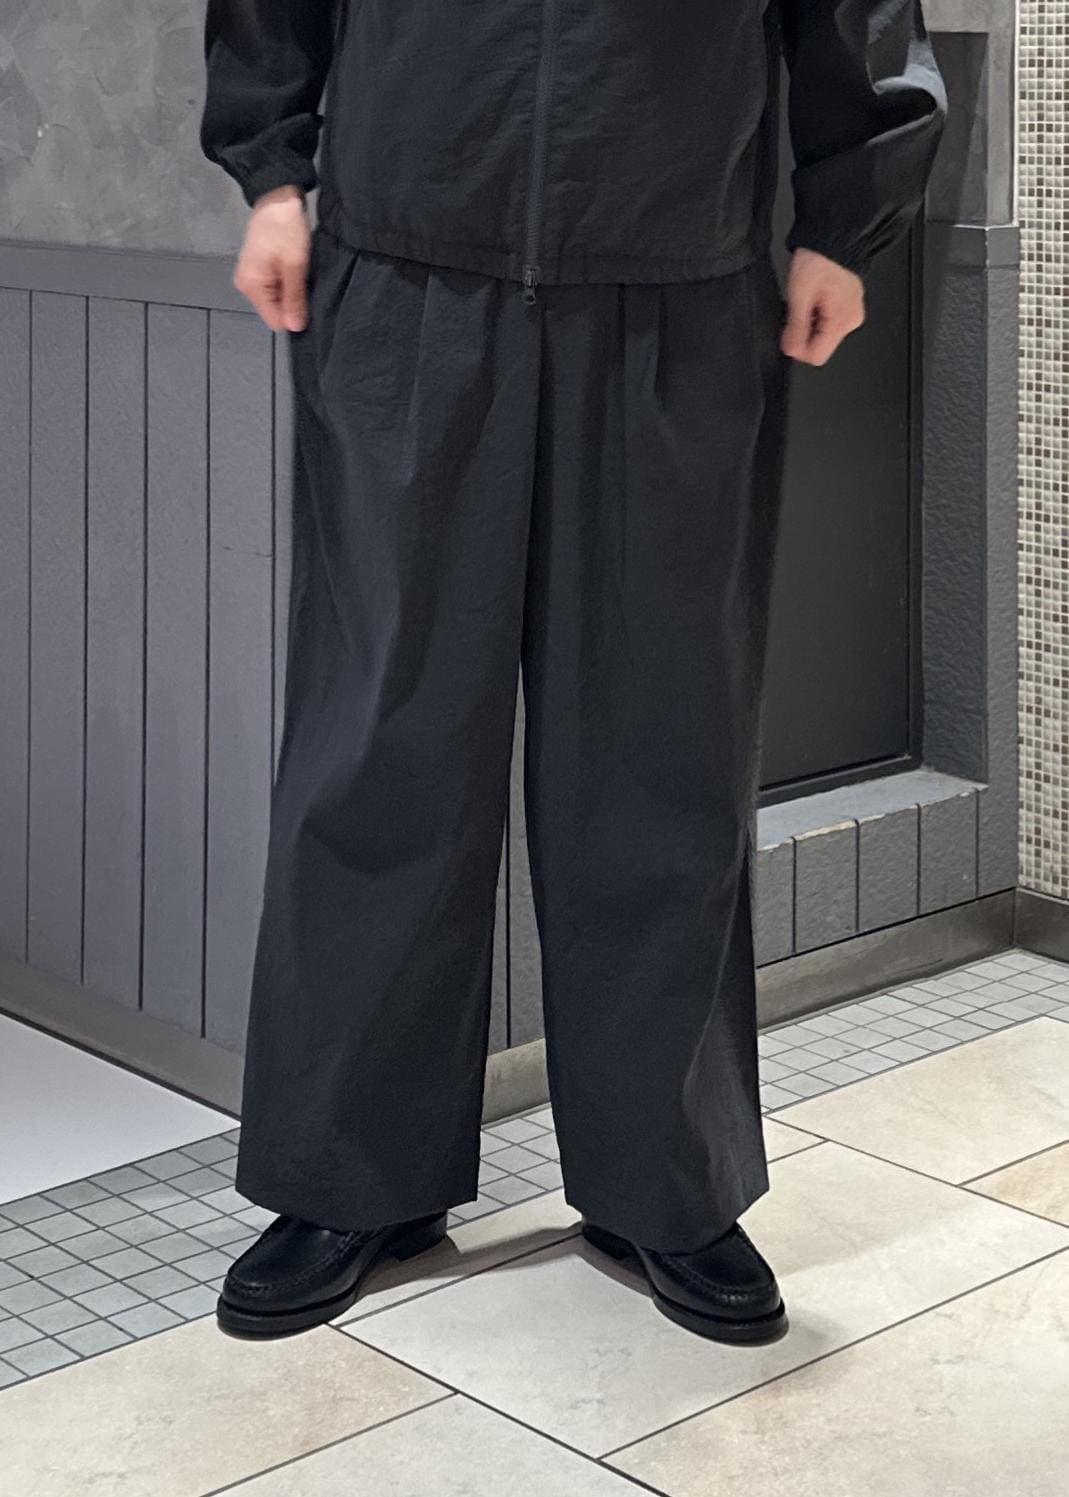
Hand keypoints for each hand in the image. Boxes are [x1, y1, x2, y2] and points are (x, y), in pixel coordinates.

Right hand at [233, 186, 311, 332]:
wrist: (277, 195)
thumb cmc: (285, 228)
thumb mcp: (294, 265)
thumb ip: (294, 298)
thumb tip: (295, 328)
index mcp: (251, 287)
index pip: (275, 321)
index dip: (294, 316)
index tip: (308, 302)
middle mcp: (247, 286)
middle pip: (275, 310)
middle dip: (293, 302)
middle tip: (305, 282)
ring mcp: (252, 276)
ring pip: (277, 298)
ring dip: (291, 291)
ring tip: (300, 272)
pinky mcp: (259, 268)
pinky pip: (276, 286)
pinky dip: (288, 281)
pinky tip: (295, 268)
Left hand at [781, 248, 864, 365]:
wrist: (834, 236)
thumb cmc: (820, 259)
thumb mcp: (800, 296)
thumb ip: (795, 328)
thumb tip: (790, 349)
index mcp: (842, 322)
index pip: (817, 357)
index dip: (798, 348)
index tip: (788, 333)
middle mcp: (852, 321)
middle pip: (821, 345)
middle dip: (804, 333)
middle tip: (798, 308)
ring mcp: (852, 312)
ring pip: (823, 333)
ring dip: (810, 322)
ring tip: (808, 298)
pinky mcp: (848, 304)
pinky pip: (829, 320)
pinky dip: (817, 313)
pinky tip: (814, 296)